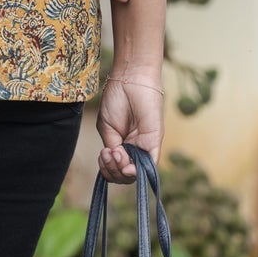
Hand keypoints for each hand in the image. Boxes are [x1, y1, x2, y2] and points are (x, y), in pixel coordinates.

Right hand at [96, 63, 163, 182]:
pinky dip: (136, 170)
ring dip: (121, 171)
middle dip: (112, 171)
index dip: (107, 169)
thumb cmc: (117, 100)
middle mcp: (134, 149)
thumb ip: (112, 149)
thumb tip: (119, 166)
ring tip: (115, 153)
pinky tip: (126, 164)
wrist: (129, 81)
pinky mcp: (154, 142)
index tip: (103, 154)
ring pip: (135, 174)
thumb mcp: (107, 129)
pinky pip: (149, 166)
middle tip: (108, 154)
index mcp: (121, 146)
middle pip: (124, 175)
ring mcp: (144, 147)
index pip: (115, 169)